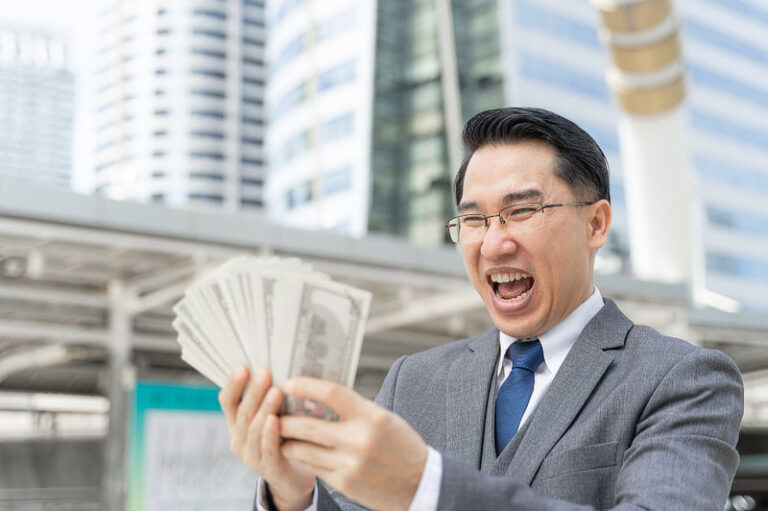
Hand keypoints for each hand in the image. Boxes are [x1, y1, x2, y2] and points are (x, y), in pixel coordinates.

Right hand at [218, 366, 315, 510]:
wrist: (292, 477)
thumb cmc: (282, 438)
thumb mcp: (270, 416)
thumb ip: (268, 397)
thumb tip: (277, 364)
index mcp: (236, 424)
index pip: (227, 402)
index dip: (233, 385)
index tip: (243, 366)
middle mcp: (239, 439)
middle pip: (242, 413)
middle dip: (253, 392)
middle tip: (265, 373)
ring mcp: (251, 456)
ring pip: (253, 430)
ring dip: (264, 409)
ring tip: (275, 392)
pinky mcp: (268, 468)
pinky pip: (267, 449)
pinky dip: (270, 434)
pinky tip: (276, 420)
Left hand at [279, 377, 427, 510]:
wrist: (420, 485)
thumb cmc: (403, 446)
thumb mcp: (384, 419)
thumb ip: (355, 410)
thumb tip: (321, 398)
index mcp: (372, 417)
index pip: (332, 394)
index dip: (307, 386)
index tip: (290, 382)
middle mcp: (359, 440)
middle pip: (308, 425)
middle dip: (284, 419)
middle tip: (273, 411)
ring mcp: (349, 464)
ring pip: (303, 450)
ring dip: (287, 441)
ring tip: (281, 433)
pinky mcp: (343, 483)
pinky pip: (314, 467)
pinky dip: (303, 457)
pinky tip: (300, 451)